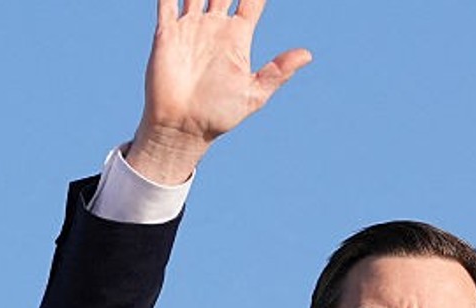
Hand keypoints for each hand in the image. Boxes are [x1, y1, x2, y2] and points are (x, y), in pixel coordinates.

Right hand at [126, 0, 311, 183]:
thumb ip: (278, 71)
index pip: (252, 1)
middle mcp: (214, 28)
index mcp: (238, 38)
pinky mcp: (167, 34)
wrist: (184, 128)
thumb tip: (307, 54)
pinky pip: (167, 2)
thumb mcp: (254, 94)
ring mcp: (190, 28)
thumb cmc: (220, 115)